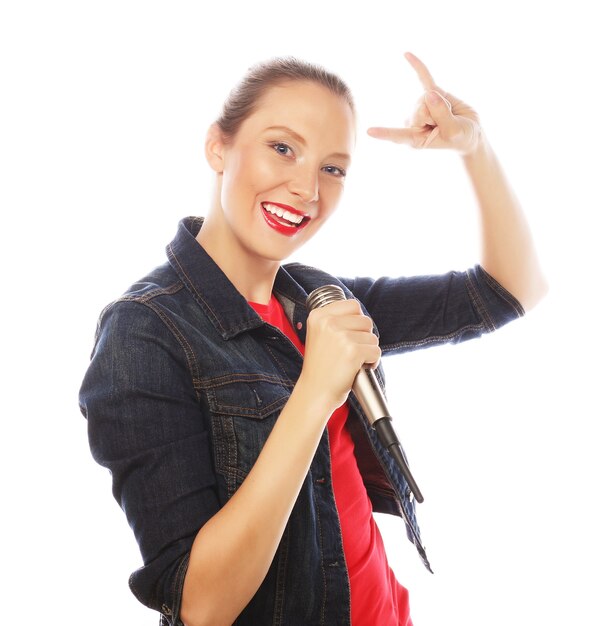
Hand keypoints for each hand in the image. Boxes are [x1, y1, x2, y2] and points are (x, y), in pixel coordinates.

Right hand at [299, 299, 380, 412]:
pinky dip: (372, 361)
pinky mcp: (353, 351)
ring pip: (373, 336)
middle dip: (364, 336)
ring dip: (368, 350)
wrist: (315, 392)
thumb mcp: (318, 335)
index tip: (350, 335)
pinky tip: (359, 368)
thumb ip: (334, 320)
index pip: (353, 305)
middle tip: (352, 351)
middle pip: (365, 320)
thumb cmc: (320, 367)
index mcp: (318, 316)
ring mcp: (341, 336)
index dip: (357, 321)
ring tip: (354, 361)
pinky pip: (376, 351)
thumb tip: (360, 314)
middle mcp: (328, 322)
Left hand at [367, 52, 482, 154]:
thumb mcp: (454, 132)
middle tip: (447, 124)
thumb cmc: (460, 137)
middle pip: (420, 109)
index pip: (398, 135)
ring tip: (449, 117)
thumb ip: (442, 115)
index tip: (369, 131)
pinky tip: (407, 55)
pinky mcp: (431, 93)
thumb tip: (428, 93)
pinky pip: (424, 77)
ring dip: (444, 105)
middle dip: (439, 114)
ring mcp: (421, 106)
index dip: (385, 133)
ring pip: (427, 97)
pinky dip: (418, 66)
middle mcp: (413, 122)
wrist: (470, 131)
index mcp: (414, 139)